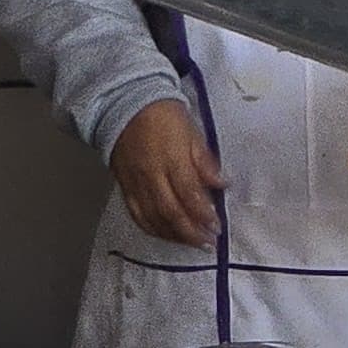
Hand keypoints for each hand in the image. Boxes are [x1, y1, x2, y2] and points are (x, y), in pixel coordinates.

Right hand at [110, 100, 225, 246]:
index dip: (203, 214)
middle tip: (208, 242)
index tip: (217, 226)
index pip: (189, 194)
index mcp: (171, 158)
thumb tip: (223, 184)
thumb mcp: (192, 131)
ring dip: (174, 235)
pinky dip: (152, 228)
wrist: (125, 104)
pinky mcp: (124, 186)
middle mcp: (151, 175)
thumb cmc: (163, 115)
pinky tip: (165, 235)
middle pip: (171, 212)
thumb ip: (205, 161)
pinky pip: (137, 214)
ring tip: (192, 243)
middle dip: (191, 232)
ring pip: (154, 218)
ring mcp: (135, 183)